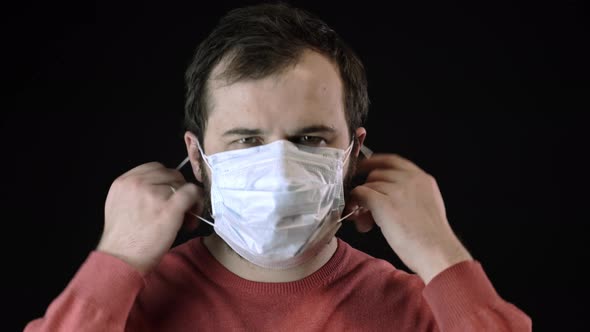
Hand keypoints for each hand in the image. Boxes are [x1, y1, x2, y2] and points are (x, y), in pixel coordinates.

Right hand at [97, 162, 202, 274]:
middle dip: (177, 189)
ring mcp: (153, 194)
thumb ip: (136, 191)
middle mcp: (137, 183)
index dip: (166, 181)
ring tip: (183, 218)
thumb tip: (163, 188)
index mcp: (124, 181)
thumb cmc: (123, 239)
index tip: (169, 194)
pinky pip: (191, 192)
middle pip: (170, 174)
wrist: (122, 259)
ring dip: (187, 199)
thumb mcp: (120, 204)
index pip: (155, 168)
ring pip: (182, 184)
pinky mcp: (168, 208)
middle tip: (180, 208)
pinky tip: (193, 214)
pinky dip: (197, 201)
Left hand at [346, 154, 471, 283]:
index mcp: (423, 179)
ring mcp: (397, 190)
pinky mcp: (384, 203)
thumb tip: (384, 194)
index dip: (375, 162)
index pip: (393, 160)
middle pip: (377, 174)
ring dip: (362, 203)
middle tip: (366, 211)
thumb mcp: (427, 204)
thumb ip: (411, 194)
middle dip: (369, 190)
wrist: (438, 254)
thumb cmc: (432, 239)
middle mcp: (410, 179)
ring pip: (368, 185)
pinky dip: (356, 204)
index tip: (364, 168)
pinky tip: (362, 222)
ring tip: (367, 223)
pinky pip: (360, 194)